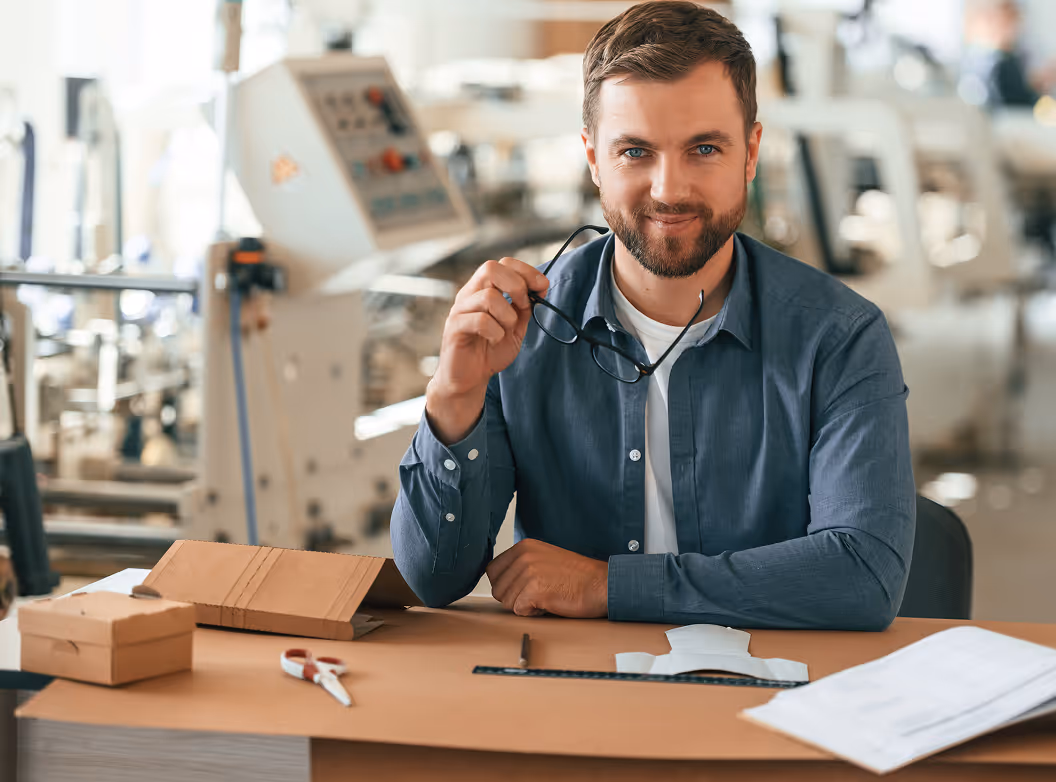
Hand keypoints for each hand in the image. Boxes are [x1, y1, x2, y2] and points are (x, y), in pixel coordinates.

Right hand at [426, 258, 548, 443]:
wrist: (469, 379)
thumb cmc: (490, 351)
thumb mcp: (515, 327)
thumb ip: (525, 307)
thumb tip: (541, 288)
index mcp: (484, 289)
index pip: (503, 263)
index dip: (526, 271)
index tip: (542, 288)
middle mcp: (469, 294)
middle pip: (490, 268)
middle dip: (516, 285)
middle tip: (523, 307)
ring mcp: (460, 310)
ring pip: (488, 296)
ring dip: (507, 316)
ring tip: (506, 331)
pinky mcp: (454, 328)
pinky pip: (480, 320)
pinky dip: (496, 332)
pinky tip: (495, 341)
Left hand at [485, 540, 607, 617]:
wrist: (601, 584)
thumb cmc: (577, 576)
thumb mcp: (544, 558)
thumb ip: (521, 565)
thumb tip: (499, 582)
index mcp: (524, 546)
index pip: (492, 570)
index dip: (505, 585)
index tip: (521, 589)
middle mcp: (523, 556)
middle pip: (497, 588)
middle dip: (514, 598)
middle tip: (537, 594)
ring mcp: (528, 572)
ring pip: (507, 602)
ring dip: (525, 606)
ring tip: (546, 597)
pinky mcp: (534, 590)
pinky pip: (519, 611)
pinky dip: (533, 613)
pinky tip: (549, 604)